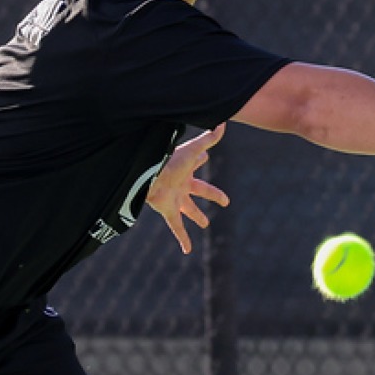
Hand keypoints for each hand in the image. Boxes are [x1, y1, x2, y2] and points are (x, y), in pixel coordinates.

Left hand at [145, 124, 229, 254]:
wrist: (149, 175)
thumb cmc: (170, 161)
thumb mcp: (193, 149)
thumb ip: (209, 138)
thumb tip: (224, 123)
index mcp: (186, 168)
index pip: (198, 162)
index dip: (202, 158)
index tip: (205, 156)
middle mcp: (181, 184)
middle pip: (200, 190)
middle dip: (212, 194)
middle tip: (225, 201)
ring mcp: (175, 198)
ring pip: (188, 210)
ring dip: (197, 216)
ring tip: (204, 224)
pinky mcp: (168, 210)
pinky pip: (177, 228)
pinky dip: (183, 240)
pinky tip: (187, 251)